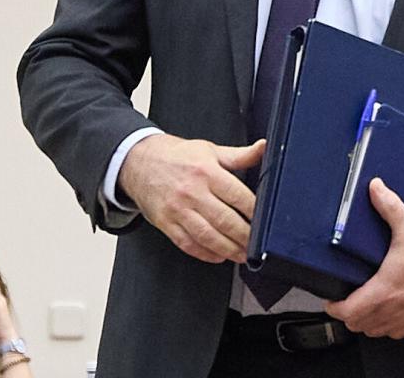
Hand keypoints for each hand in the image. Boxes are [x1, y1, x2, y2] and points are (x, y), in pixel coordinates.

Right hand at [117, 133, 263, 263]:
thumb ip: (239, 155)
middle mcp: (192, 191)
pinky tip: (218, 255)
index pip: (238, 196)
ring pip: (207, 236)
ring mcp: (177, 209)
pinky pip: (188, 244)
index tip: (265, 221)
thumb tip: (264, 147)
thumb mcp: (209, 150)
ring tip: (242, 255)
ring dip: (228, 250)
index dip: (255, 212)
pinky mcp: (166, 223)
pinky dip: (205, 254)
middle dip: (245, 236)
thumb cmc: (176, 156)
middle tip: (257, 245)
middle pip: (225, 220)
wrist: (138, 161)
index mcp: (206, 171)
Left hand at [325, 178, 403, 339]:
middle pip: (358, 325)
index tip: (331, 298)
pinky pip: (394, 333)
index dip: (334, 307)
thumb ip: (389, 206)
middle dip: (347, 314)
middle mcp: (394, 308)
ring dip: (365, 322)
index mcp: (386, 288)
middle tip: (344, 299)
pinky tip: (386, 310)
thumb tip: (375, 188)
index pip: (349, 311)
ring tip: (362, 305)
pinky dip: (384, 327)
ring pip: (374, 332)